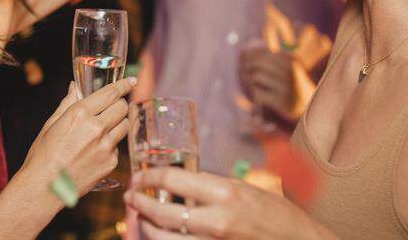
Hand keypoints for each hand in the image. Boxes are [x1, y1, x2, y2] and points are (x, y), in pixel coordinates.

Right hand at [22, 77, 134, 197]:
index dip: (123, 85)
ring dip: (118, 124)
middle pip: (122, 107)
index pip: (110, 93)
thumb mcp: (51, 124)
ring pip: (125, 126)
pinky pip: (118, 147)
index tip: (131, 81)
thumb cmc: (43, 155)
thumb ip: (67, 103)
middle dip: (119, 105)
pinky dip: (111, 146)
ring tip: (103, 130)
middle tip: (112, 109)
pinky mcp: (110, 163)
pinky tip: (95, 152)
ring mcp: (105, 146)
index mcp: (80, 114)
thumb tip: (75, 87)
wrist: (44, 188)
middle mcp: (96, 128)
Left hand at [125, 168, 324, 239]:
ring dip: (146, 227)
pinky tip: (161, 234)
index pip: (173, 180)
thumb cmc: (276, 213)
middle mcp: (216, 220)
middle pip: (162, 213)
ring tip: (141, 217)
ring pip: (164, 238)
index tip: (140, 175)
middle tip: (131, 195)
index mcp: (224, 193)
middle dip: (139, 202)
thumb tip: (182, 180)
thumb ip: (211, 185)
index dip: (149, 176)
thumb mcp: (243, 188)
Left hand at [239, 48, 308, 123]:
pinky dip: (255, 93)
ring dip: (251, 79)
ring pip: (256, 77)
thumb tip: (242, 50)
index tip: (242, 56)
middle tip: (245, 70)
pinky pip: (258, 93)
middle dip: (248, 65)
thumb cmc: (287, 80)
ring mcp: (286, 87)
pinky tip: (259, 95)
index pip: (263, 50)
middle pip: (258, 62)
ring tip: (253, 82)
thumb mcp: (281, 64)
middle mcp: (289, 71)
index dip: (249, 53)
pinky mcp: (282, 102)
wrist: (304, 103)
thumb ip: (263, 54)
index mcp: (290, 59)